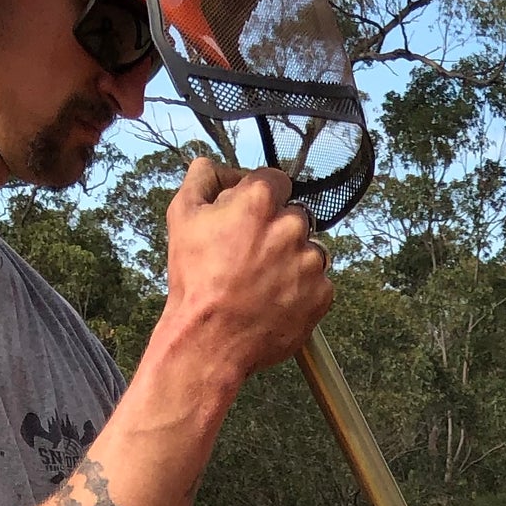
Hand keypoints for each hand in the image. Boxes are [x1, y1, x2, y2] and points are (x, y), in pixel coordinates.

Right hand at [163, 160, 332, 384]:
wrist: (210, 340)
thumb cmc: (195, 279)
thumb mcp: (182, 214)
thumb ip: (203, 177)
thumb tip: (217, 165)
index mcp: (261, 199)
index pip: (277, 181)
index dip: (262, 198)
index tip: (250, 218)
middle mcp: (293, 226)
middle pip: (295, 216)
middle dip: (277, 230)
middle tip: (251, 257)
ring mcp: (311, 262)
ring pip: (310, 250)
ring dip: (293, 260)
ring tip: (264, 282)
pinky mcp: (322, 295)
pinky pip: (319, 283)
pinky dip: (303, 290)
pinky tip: (276, 299)